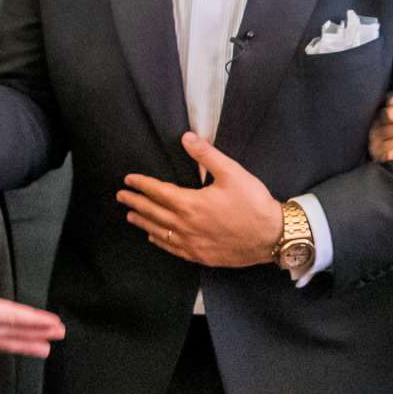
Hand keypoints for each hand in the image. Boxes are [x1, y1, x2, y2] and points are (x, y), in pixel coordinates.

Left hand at [118, 135, 283, 268]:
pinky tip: (153, 237)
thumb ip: (207, 155)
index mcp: (190, 204)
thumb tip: (186, 137)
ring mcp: (192, 244)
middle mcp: (186, 226)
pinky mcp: (200, 256)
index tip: (129, 179)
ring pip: (159, 232)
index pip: (158, 192)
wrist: (272, 236)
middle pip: (153, 212)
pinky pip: (173, 249)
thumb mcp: (232, 172)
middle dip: (135, 202)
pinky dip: (159, 241)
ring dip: (143, 222)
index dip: (141, 185)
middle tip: (121, 196)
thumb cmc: (253, 203)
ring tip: (130, 215)